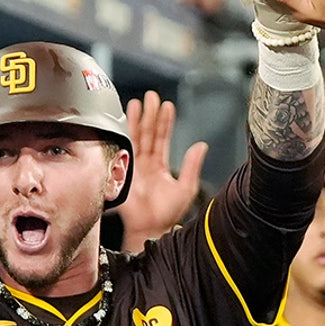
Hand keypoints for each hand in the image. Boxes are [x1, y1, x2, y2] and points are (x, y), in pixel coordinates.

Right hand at [112, 91, 208, 250]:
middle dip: (150, 114)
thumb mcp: (185, 188)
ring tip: (137, 102)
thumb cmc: (166, 215)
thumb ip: (192, 166)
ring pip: (136, 138)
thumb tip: (201, 145)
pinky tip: (123, 122)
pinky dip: (124, 136)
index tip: (167, 105)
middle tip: (151, 96)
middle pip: (148, 133)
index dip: (165, 122)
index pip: (163, 138)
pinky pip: (124, 150)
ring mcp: (134, 166)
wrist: (150, 229)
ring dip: (137, 120)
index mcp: (160, 166)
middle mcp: (146, 164)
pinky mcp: (124, 171)